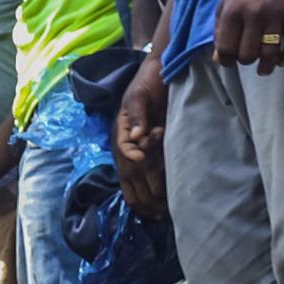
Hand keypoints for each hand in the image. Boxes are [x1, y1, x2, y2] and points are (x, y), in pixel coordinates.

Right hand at [116, 52, 169, 217]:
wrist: (160, 72)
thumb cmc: (148, 81)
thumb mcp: (139, 93)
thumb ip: (136, 113)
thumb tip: (137, 136)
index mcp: (121, 132)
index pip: (124, 152)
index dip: (133, 159)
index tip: (142, 160)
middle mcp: (125, 146)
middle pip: (129, 176)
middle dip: (144, 192)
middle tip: (162, 207)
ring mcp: (135, 151)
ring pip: (135, 183)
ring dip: (147, 198)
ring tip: (162, 211)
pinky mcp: (147, 153)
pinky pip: (143, 178)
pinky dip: (151, 191)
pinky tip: (161, 203)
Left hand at [214, 0, 283, 73]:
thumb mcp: (225, 3)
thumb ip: (219, 30)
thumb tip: (218, 58)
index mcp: (233, 12)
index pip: (226, 48)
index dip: (226, 61)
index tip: (229, 62)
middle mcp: (254, 15)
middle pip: (249, 54)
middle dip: (246, 61)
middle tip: (248, 59)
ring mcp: (277, 15)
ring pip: (271, 52)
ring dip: (267, 66)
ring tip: (264, 69)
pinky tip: (282, 61)